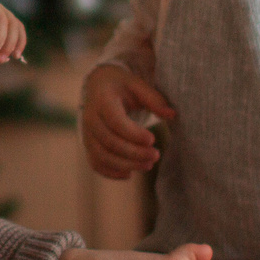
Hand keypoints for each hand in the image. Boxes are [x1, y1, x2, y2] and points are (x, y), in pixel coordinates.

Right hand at [82, 63, 172, 180]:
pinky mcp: (88, 145)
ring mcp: (87, 134)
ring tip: (148, 165)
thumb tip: (173, 115)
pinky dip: (111, 172)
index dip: (133, 134)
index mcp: (102, 100)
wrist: (97, 87)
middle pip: (109, 142)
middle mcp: (90, 118)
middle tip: (156, 155)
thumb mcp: (137, 85)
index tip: (153, 140)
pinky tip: (129, 174)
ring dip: (125, 165)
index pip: (115, 122)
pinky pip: (96, 163)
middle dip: (134, 153)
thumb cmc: (121, 86)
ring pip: (102, 156)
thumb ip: (154, 99)